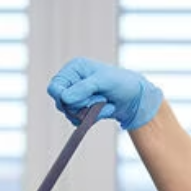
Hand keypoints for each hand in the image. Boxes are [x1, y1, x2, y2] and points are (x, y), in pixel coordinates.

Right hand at [47, 57, 162, 129]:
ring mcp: (77, 97)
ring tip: (104, 102)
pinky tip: (104, 109)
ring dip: (89, 112)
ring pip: (70, 114)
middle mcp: (72, 82)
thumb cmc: (121, 82)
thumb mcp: (102, 81)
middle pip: (61, 103)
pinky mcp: (83, 110)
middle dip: (81, 104)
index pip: (55, 87)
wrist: (135, 97)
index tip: (73, 101)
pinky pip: (78, 121)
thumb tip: (64, 98)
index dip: (61, 97)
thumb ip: (83, 89)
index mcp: (74, 69)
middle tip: (99, 98)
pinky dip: (92, 118)